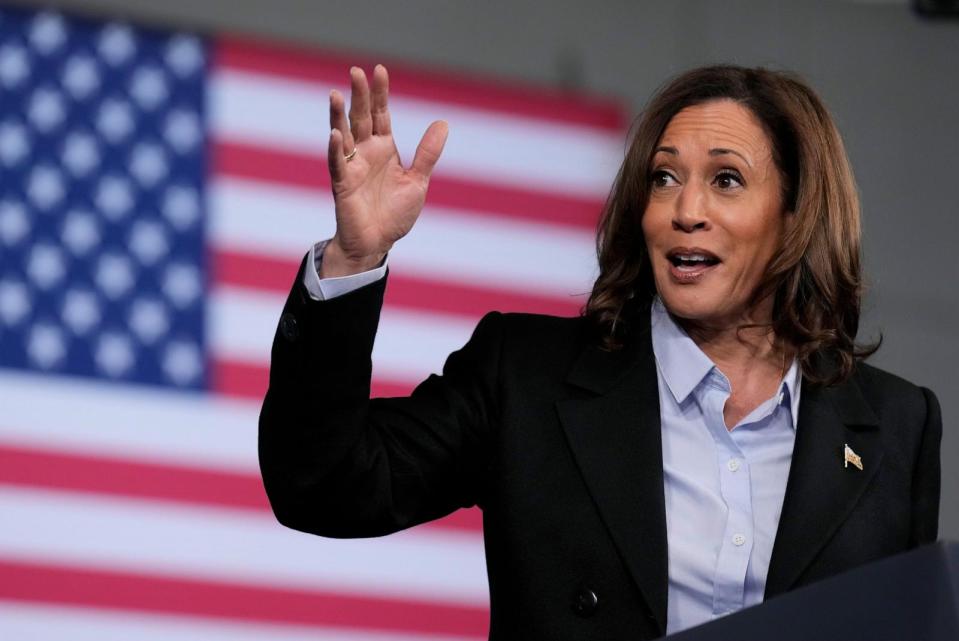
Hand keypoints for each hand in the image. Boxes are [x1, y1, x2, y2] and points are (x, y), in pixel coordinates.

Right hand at [322, 65, 448, 276]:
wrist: (377, 244)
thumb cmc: (394, 214)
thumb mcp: (417, 181)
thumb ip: (427, 153)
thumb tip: (443, 122)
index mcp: (384, 149)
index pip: (382, 114)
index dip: (381, 93)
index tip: (379, 70)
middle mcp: (365, 153)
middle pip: (361, 118)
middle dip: (359, 96)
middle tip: (356, 72)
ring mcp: (352, 167)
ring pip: (343, 135)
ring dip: (338, 116)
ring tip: (335, 94)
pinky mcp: (343, 185)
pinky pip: (338, 164)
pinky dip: (336, 150)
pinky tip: (335, 134)